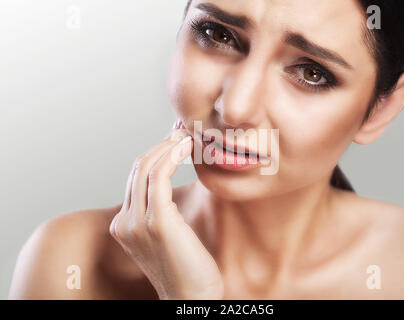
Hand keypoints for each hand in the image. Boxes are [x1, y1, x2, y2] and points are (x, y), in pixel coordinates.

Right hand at [109, 120, 223, 299]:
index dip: (156, 153)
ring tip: (188, 136)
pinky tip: (186, 148)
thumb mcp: (169, 234)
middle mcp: (124, 222)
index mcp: (124, 224)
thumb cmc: (187, 266)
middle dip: (161, 144)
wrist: (192, 297)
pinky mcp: (156, 223)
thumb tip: (170, 181)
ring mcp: (137, 223)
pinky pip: (159, 178)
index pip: (135, 177)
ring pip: (146, 169)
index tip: (175, 139)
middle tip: (183, 130)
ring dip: (168, 146)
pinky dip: (171, 157)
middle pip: (137, 168)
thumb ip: (162, 210)